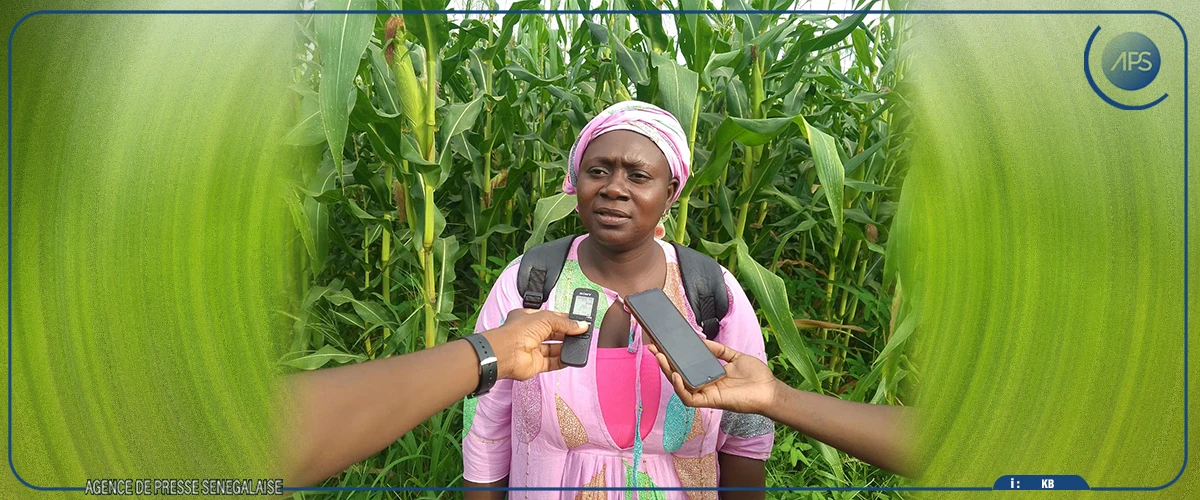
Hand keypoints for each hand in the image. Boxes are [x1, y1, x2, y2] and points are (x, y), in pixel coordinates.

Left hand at [482, 309, 588, 380]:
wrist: (507, 353)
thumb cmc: (517, 332)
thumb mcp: (546, 318)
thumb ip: (565, 322)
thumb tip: (580, 325)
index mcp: (529, 318)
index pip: (551, 317)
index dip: (564, 319)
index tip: (578, 321)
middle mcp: (530, 334)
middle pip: (554, 334)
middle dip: (568, 334)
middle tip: (582, 333)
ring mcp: (533, 350)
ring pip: (554, 349)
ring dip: (566, 347)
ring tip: (580, 345)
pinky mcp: (536, 364)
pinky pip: (552, 363)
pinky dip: (563, 361)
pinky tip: (572, 358)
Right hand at [648, 339, 778, 413]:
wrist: (770, 390)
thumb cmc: (756, 376)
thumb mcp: (735, 357)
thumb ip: (718, 350)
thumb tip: (702, 341)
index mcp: (709, 375)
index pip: (685, 367)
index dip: (673, 358)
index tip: (662, 345)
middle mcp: (705, 385)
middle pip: (678, 375)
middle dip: (664, 363)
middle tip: (654, 349)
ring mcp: (706, 394)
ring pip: (679, 386)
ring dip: (667, 373)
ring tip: (661, 358)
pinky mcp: (710, 402)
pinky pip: (689, 398)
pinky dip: (680, 388)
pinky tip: (676, 375)